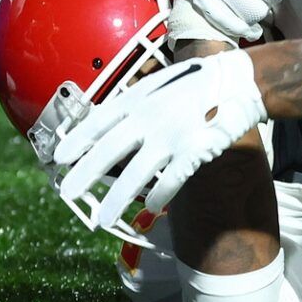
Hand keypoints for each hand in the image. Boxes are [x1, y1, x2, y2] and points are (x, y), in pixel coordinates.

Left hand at [54, 50, 267, 228]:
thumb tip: (109, 122)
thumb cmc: (200, 82)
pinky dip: (159, 196)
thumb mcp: (160, 83)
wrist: (241, 82)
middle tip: (67, 193)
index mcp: (139, 99)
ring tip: (102, 219)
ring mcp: (171, 136)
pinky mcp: (194, 151)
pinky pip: (171, 180)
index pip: (98, 123)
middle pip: (108, 152)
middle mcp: (149, 119)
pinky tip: (149, 207)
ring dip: (116, 199)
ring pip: (135, 174)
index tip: (59, 158)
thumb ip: (135, 102)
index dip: (77, 141)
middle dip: (84, 175)